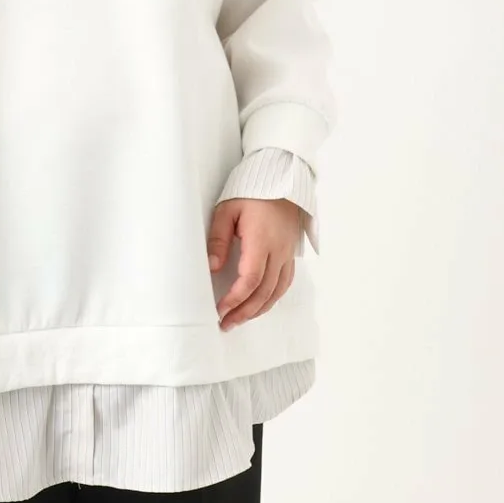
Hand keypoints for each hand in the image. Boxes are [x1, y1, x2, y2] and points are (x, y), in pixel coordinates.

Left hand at [207, 198, 300, 331]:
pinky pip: (285, 283)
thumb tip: (212, 268)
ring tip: (239, 320)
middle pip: (264, 292)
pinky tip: (259, 305)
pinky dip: (272, 299)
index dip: (235, 299)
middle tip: (225, 324)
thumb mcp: (227, 210)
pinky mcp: (291, 254)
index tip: (219, 310)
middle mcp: (278, 251)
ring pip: (277, 291)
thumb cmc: (251, 193)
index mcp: (261, 240)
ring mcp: (287, 254)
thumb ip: (218, 239)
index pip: (250, 279)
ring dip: (258, 310)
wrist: (281, 179)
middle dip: (244, 312)